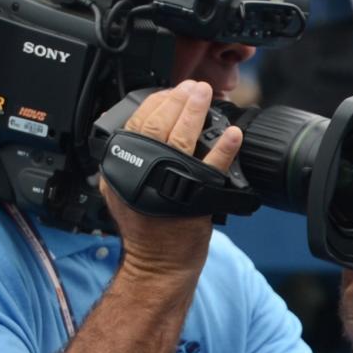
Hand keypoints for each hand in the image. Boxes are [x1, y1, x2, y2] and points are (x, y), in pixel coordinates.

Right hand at [104, 80, 244, 282]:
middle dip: (176, 100)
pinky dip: (223, 148)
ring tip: (205, 95)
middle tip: (192, 87)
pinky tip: (232, 135)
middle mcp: (140, 172)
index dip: (157, 101)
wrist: (158, 265)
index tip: (173, 90)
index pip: (136, 122)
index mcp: (120, 166)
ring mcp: (167, 184)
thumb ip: (130, 160)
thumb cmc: (147, 229)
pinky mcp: (194, 198)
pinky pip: (211, 167)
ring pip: (180, 139)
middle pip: (156, 125)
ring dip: (195, 112)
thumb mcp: (124, 189)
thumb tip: (145, 125)